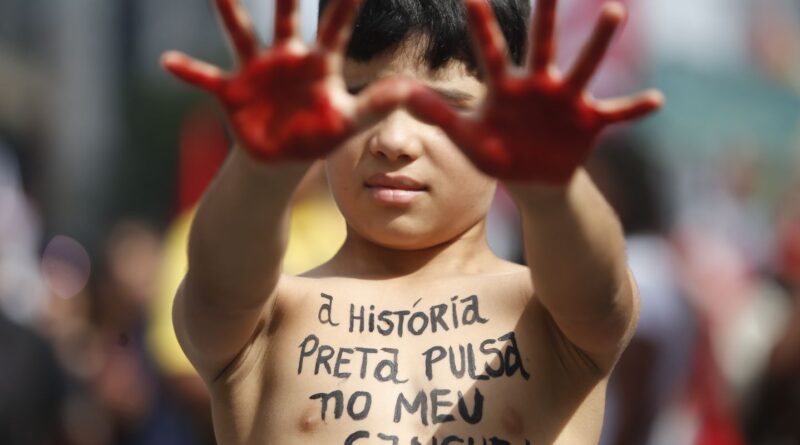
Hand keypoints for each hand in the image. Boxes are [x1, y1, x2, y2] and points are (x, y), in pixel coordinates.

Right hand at [161, 0, 410, 160]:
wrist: (281, 158)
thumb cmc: (319, 135)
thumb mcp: (349, 121)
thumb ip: (376, 104)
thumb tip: (410, 90)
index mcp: (319, 63)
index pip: (336, 25)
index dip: (346, 0)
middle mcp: (286, 57)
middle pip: (285, 14)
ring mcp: (256, 71)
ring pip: (239, 33)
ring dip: (228, 10)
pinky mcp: (232, 91)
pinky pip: (206, 77)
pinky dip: (188, 71)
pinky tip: (167, 60)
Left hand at [406, 0, 662, 183]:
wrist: (533, 180)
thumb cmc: (498, 154)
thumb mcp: (466, 138)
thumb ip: (439, 115)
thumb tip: (404, 94)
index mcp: (506, 87)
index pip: (490, 50)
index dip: (480, 23)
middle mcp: (539, 84)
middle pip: (543, 43)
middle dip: (546, 12)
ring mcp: (567, 101)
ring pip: (584, 66)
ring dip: (597, 41)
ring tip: (614, 10)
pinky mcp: (590, 122)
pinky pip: (616, 113)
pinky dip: (635, 108)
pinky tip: (657, 98)